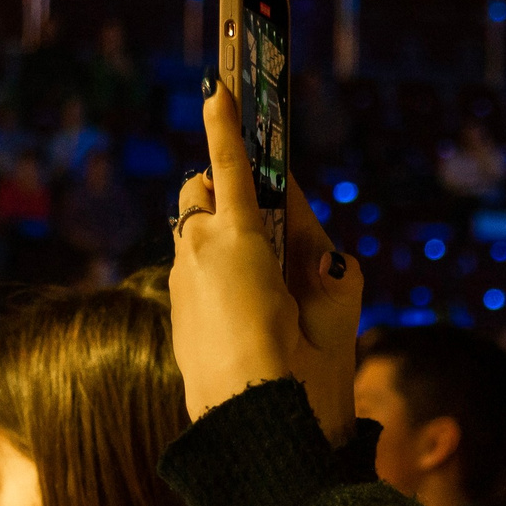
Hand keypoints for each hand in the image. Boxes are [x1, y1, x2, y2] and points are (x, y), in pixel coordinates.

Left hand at [168, 79, 363, 444]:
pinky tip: (238, 314)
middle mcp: (200, 249)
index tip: (217, 90)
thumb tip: (319, 252)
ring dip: (216, 241)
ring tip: (252, 283)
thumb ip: (326, 264)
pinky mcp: (174, 308)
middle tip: (252, 222)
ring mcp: (180, 279)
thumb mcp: (330, 309)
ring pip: (192, 235)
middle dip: (218, 194)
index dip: (225, 126)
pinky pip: (191, 273)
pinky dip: (211, 278)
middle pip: (199, 192)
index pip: (233, 166)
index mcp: (239, 238)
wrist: (248, 414)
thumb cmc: (296, 361)